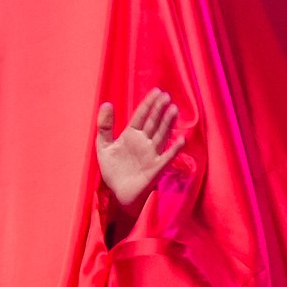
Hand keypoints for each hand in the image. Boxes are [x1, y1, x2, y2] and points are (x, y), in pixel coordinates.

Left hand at [94, 89, 194, 220]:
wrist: (118, 194)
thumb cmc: (113, 171)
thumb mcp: (104, 147)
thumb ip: (105, 126)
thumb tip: (107, 103)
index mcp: (132, 135)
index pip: (142, 116)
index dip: (148, 104)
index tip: (157, 91)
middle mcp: (144, 142)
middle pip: (153, 123)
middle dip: (159, 110)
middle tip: (166, 96)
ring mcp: (152, 154)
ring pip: (161, 135)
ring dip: (168, 123)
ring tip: (174, 110)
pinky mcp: (156, 168)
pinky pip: (167, 156)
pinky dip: (175, 149)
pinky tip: (181, 140)